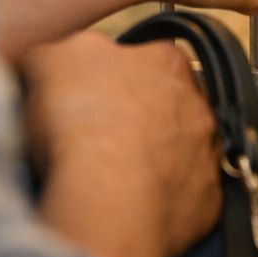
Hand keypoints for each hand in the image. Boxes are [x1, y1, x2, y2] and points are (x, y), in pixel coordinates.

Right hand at [23, 31, 220, 256]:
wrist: (109, 195)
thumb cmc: (83, 119)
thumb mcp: (50, 60)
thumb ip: (56, 52)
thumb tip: (52, 59)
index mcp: (167, 61)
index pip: (149, 56)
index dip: (116, 74)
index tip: (92, 94)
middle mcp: (198, 104)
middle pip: (168, 105)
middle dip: (139, 118)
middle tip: (100, 138)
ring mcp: (206, 153)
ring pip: (180, 151)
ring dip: (153, 159)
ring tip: (112, 176)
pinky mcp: (206, 200)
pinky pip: (185, 196)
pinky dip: (161, 199)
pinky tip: (130, 204)